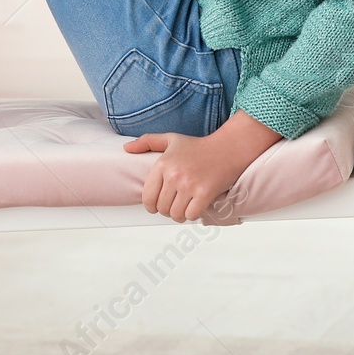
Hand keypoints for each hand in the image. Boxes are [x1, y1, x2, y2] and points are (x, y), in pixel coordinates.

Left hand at [123, 132, 245, 223]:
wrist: (227, 148)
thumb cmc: (198, 146)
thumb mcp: (171, 139)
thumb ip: (147, 142)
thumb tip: (126, 148)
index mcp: (162, 164)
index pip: (147, 197)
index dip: (151, 205)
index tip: (158, 205)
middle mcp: (174, 175)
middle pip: (161, 208)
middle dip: (166, 210)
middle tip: (175, 204)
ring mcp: (189, 185)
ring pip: (175, 214)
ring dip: (179, 215)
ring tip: (184, 206)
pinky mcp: (204, 193)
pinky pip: (191, 215)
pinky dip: (192, 215)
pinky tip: (195, 206)